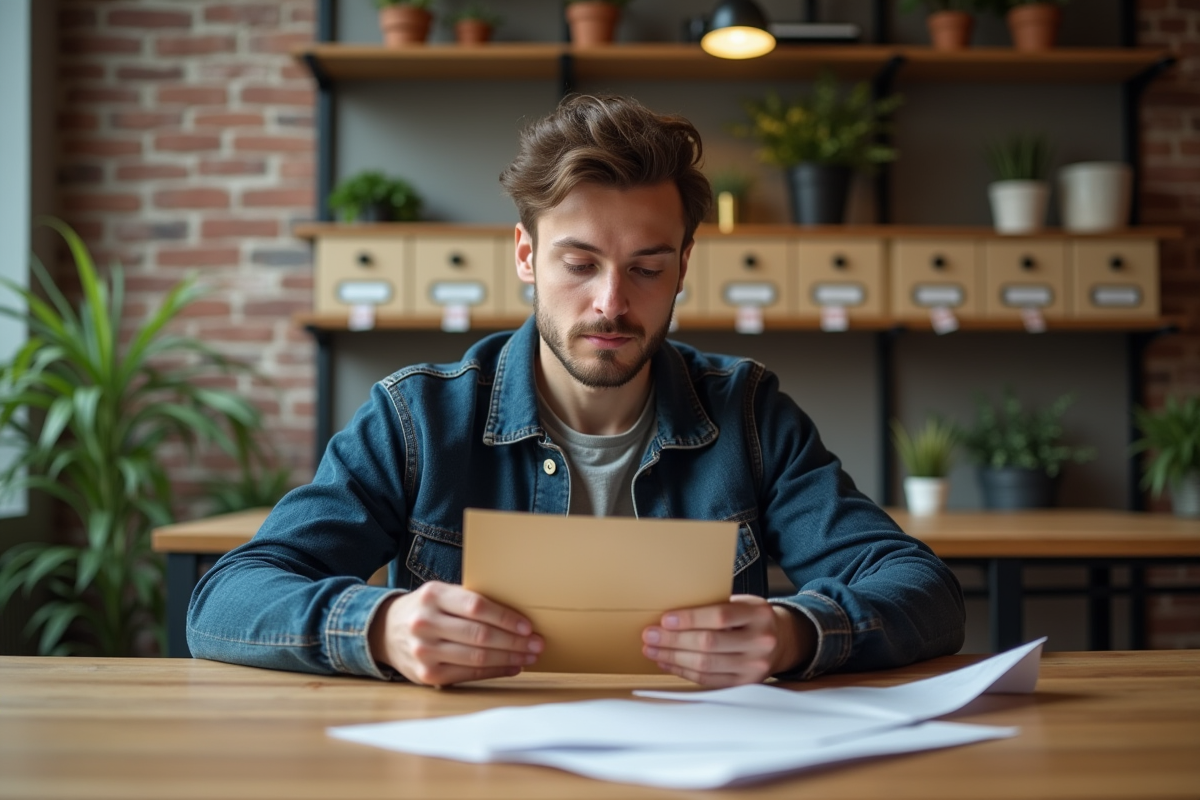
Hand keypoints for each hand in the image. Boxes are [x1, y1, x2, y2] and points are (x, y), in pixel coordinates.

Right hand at [368, 581, 542, 686]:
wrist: (386, 631)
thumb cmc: (427, 610)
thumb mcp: (441, 594)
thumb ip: (469, 601)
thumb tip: (517, 615)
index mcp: (432, 596)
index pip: (476, 606)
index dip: (505, 618)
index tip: (528, 626)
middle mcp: (425, 623)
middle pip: (479, 635)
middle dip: (514, 641)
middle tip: (537, 644)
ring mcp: (424, 651)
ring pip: (476, 657)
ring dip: (509, 658)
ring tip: (529, 656)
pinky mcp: (426, 675)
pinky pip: (468, 674)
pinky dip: (494, 671)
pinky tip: (511, 667)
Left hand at [641, 595, 815, 686]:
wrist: (782, 641)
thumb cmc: (752, 618)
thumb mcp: (743, 603)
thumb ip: (716, 606)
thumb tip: (671, 613)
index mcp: (759, 614)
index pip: (720, 617)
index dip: (690, 619)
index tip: (665, 619)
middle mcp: (761, 641)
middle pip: (709, 643)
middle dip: (673, 640)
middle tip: (649, 635)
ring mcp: (754, 666)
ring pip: (705, 665)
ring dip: (673, 657)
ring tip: (652, 650)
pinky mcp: (745, 684)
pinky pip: (708, 680)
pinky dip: (683, 671)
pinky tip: (667, 663)